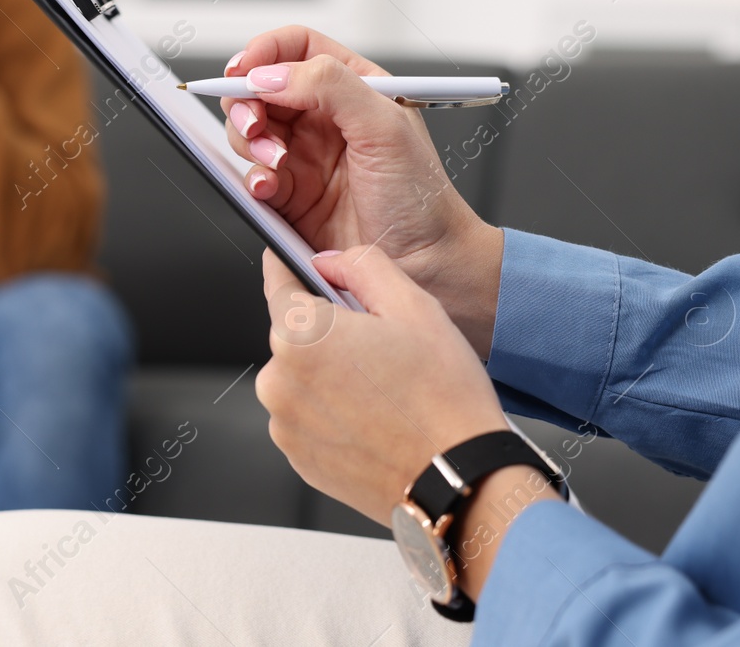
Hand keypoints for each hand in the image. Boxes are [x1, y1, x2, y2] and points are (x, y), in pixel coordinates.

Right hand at [222, 28, 504, 355]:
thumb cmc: (421, 199)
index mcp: (353, 87)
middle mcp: (324, 118)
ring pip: (250, 131)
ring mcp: (304, 157)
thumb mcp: (384, 126)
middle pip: (261, 88)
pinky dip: (253, 178)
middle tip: (254, 122)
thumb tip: (271, 74)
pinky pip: (253, 176)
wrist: (427, 265)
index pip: (296, 48)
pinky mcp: (290, 196)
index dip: (263, 52)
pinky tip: (270, 187)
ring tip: (275, 160)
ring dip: (251, 141)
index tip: (241, 70)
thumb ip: (329, 87)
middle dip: (247, 101)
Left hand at [256, 246, 509, 524]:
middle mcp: (280, 380)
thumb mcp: (414, 306)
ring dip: (328, 374)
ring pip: (300, 377)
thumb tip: (328, 261)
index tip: (301, 266)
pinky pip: (306, 417)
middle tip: (379, 347)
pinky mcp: (297, 457)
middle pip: (293, 334)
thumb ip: (362, 265)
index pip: (279, 283)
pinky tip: (373, 419)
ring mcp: (285, 424)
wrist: (460, 479)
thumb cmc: (444, 400)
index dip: (296, 270)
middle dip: (327, 332)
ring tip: (382, 390)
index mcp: (301, 335)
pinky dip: (331, 412)